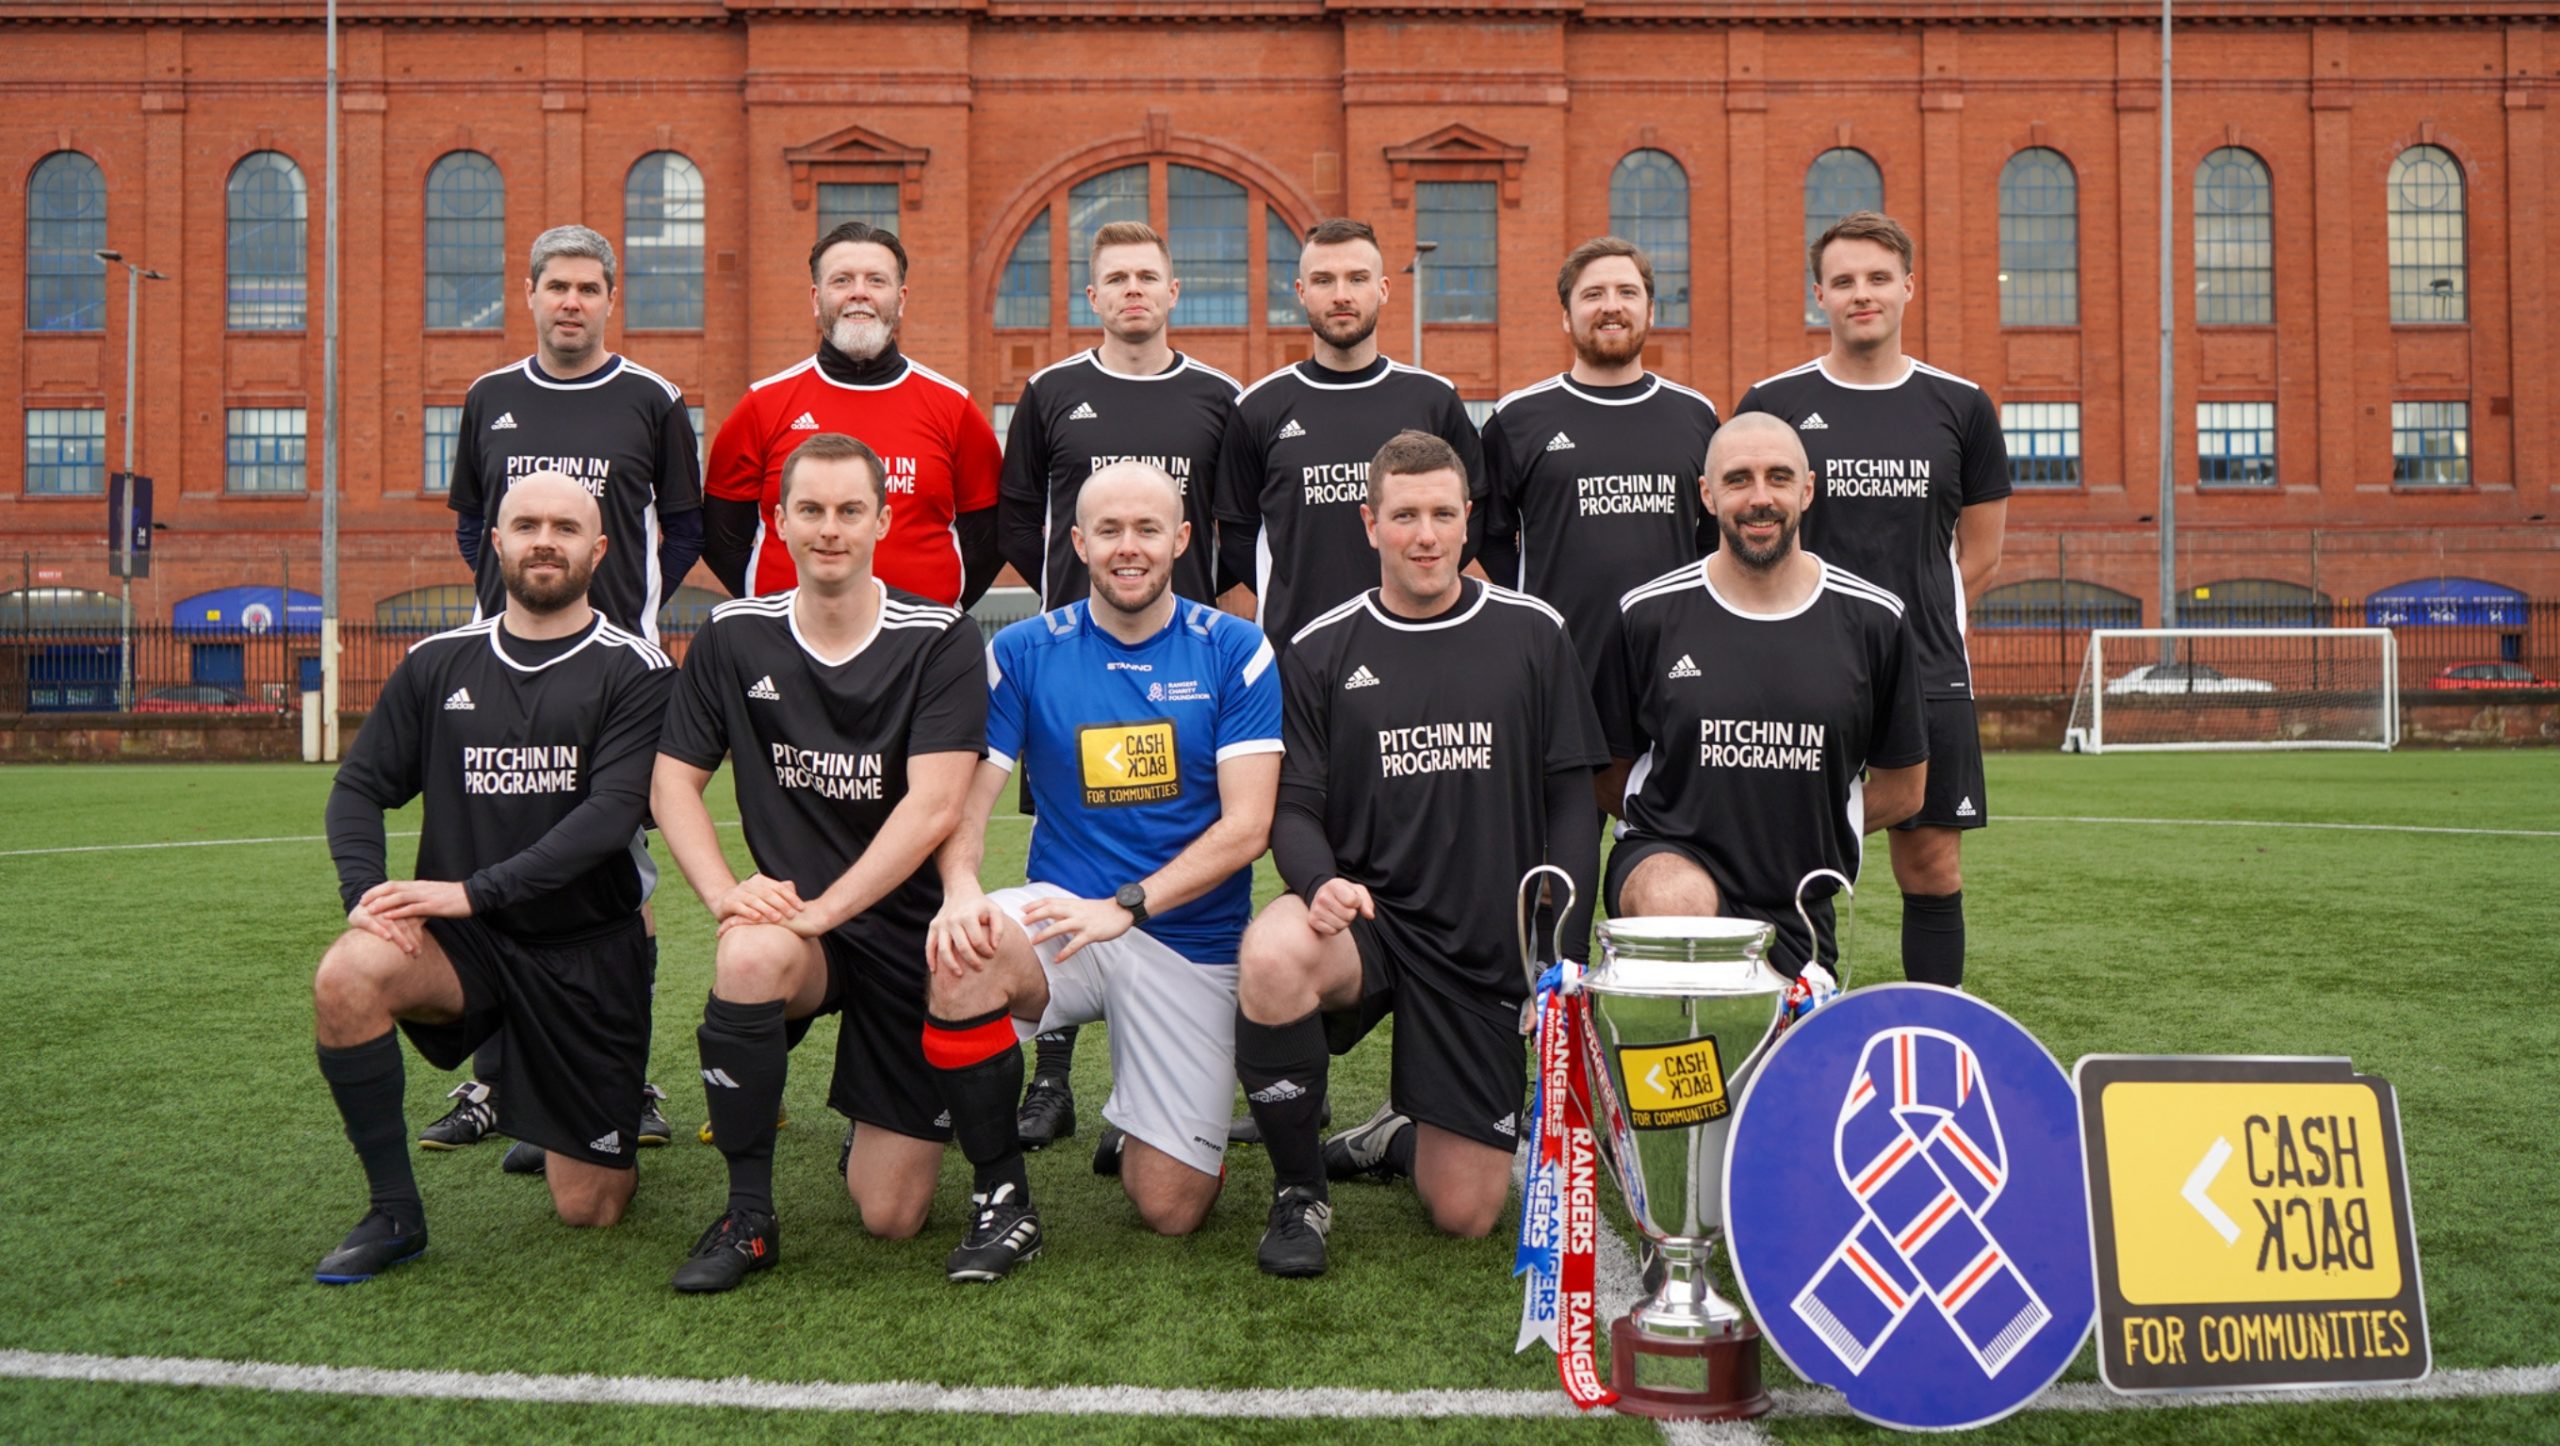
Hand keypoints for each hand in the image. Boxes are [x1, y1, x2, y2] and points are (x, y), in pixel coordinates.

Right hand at [346, 901, 422, 956]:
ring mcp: (371, 910)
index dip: (416, 933)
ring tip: (408, 949)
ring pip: (389, 923)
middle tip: (417, 953)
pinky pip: (370, 923)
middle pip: (402, 922)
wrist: (354, 916)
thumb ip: (410, 916)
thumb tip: (429, 916)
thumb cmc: (377, 921)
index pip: (410, 919)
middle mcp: (384, 905)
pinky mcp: (358, 916)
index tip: (421, 948)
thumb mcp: (394, 917)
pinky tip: (388, 938)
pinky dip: (379, 930)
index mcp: (395, 903)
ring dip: (399, 938)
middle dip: (410, 939)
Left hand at [360, 879, 473, 922]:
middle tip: (361, 902)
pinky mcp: (433, 906)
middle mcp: (420, 888)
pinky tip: (389, 918)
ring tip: (370, 911)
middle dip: (375, 894)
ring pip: (399, 897)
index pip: (393, 884)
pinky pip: (412, 909)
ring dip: (383, 904)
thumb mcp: (434, 895)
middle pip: (392, 888)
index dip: (377, 890)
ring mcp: (426, 896)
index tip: (365, 896)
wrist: (473, 895)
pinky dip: (399, 913)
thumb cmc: (454, 898)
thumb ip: (420, 898)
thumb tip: (409, 905)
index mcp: (419, 885)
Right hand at [713, 874, 804, 927]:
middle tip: (792, 914)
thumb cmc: (749, 901)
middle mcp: (748, 884)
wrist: (722, 901)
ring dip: (767, 909)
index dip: (791, 897)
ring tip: (777, 918)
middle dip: (781, 904)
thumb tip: (793, 887)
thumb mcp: (763, 895)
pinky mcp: (728, 902)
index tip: (802, 908)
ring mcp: (737, 893)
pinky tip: (757, 919)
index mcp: (760, 880)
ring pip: (754, 900)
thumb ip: (777, 892)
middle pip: (768, 893)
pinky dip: (749, 912)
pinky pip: (739, 907)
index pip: (779, 887)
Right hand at [928, 890, 1004, 977]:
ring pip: (943, 949)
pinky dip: (931, 959)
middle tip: (980, 969)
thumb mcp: (995, 911)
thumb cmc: (981, 905)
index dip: (986, 951)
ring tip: (959, 975)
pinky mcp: (933, 927)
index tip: (991, 955)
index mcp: (968, 916)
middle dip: (972, 961)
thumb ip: (998, 928)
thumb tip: (994, 947)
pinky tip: (935, 970)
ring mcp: (941, 924)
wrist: (961, 891)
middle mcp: (953, 920)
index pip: (977, 940)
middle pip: (961, 947)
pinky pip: (929, 945)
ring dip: (951, 965)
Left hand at [1019, 893, 1135, 963]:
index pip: (1050, 901)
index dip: (1035, 904)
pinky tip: (1057, 959)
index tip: (1022, 909)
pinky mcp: (1092, 934)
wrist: (1122, 911)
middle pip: (1051, 910)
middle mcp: (1075, 911)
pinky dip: (1065, 952)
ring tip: (1033, 942)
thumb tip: (1051, 913)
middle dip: (1035, 916)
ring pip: (1060, 927)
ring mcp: (1083, 922)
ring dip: (1045, 934)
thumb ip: (1067, 909)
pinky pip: (1076, 944)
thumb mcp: (1082, 906)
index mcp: (1072, 903)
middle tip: (1022, 923)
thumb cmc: (1101, 910)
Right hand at [1307, 878, 1373, 937]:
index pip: (1353, 901)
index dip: (1357, 903)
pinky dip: (1335, 929)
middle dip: (1351, 914)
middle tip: (1345, 909)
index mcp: (1333, 885)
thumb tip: (1370, 915)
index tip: (1351, 899)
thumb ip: (1366, 902)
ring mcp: (1316, 909)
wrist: (1324, 897)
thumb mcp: (1357, 891)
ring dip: (1344, 922)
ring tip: (1339, 914)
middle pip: (1349, 915)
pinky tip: (1331, 920)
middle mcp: (1322, 895)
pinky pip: (1332, 932)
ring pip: (1341, 925)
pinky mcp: (1312, 920)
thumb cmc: (1344, 894)